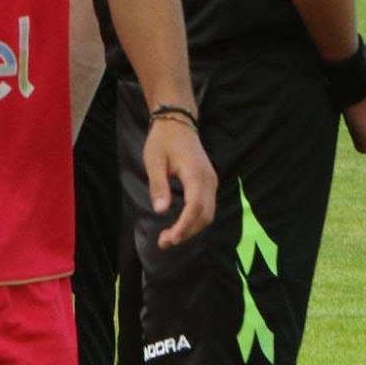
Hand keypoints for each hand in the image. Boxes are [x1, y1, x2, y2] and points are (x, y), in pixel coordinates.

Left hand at [143, 116, 216, 247]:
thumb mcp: (154, 160)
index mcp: (196, 174)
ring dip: (191, 229)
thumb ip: (159, 185)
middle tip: (163, 242)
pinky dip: (195, 220)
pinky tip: (179, 226)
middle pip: (205, 215)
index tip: (170, 238)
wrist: (177, 123)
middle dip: (187, 232)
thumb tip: (161, 210)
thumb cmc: (163, 140)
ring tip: (168, 238)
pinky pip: (206, 207)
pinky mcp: (208, 184)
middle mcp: (209, 180)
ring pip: (208, 214)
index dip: (185, 226)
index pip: (196, 206)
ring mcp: (211, 182)